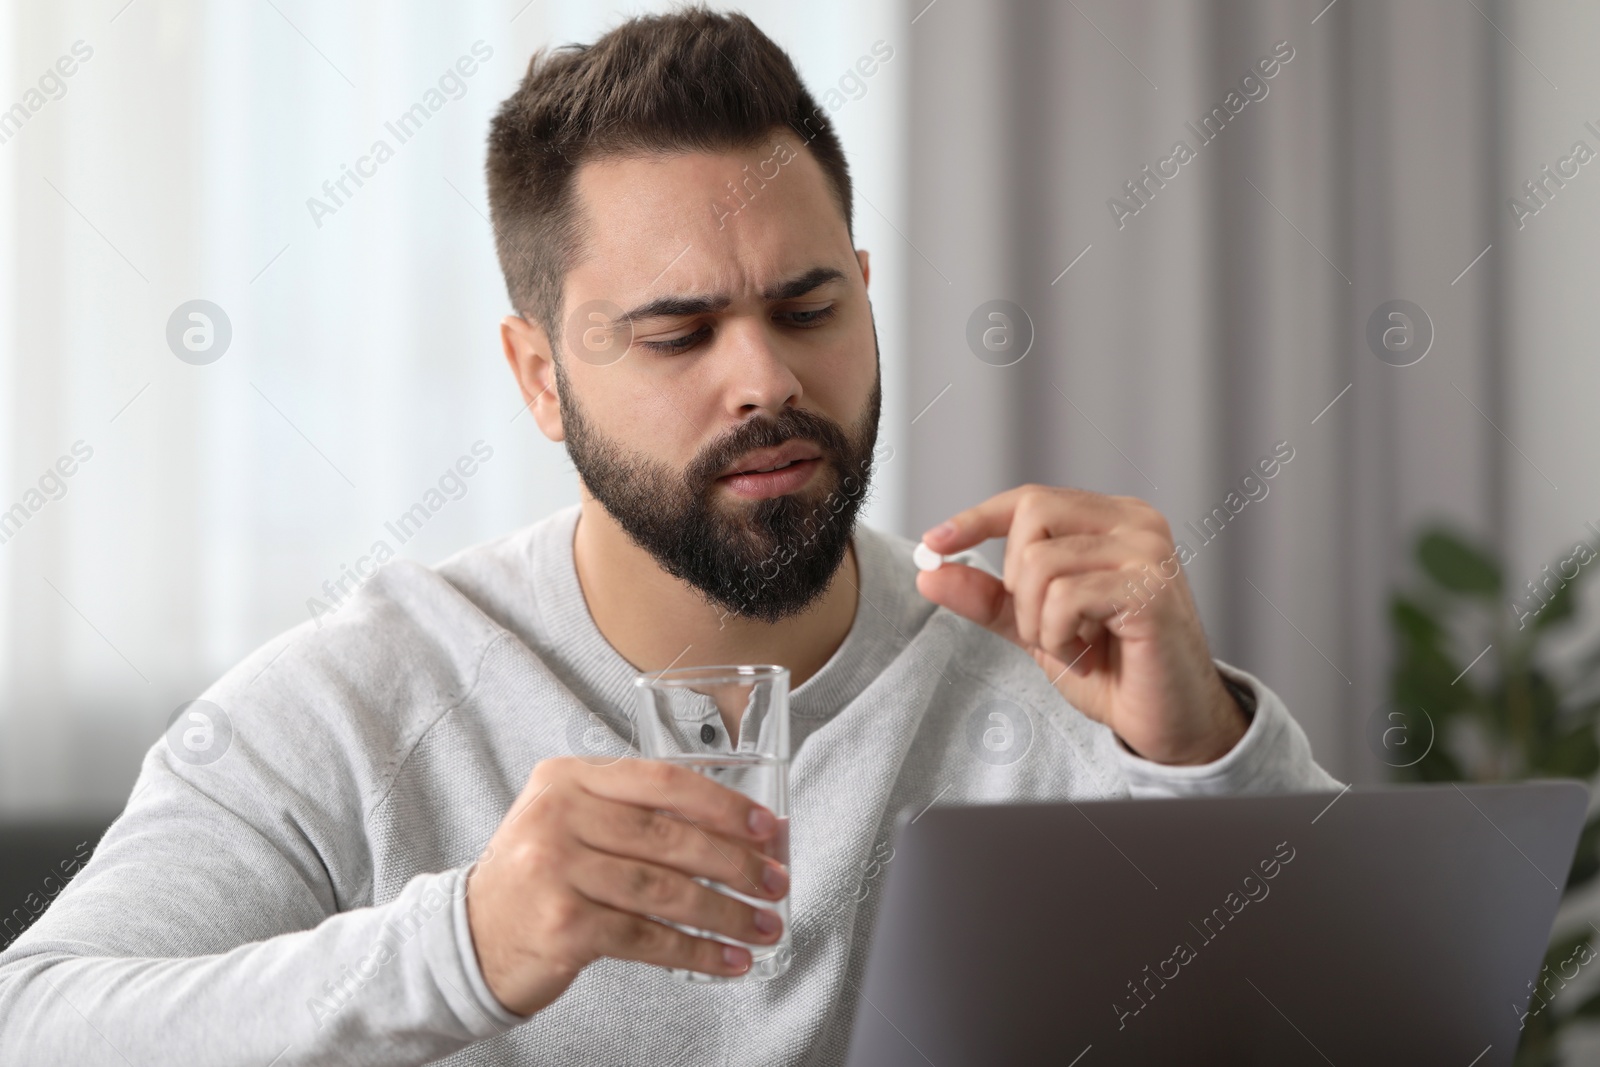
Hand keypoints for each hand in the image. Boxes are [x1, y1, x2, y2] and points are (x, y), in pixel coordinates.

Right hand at [465, 757, 787, 1015]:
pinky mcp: (562, 926)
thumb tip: (737, 834)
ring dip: (726, 913)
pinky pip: (647, 938)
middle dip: (736, 863)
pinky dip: (696, 951)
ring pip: (664, 890)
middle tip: (776, 883)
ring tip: (764, 926)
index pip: (661, 780)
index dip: (722, 804)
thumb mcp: (572, 822)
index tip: (767, 828)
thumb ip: (635, 814)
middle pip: (669, 837)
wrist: (470, 937)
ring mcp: (556, 871)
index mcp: (567, 778)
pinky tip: (728, 959)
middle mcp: (557, 816)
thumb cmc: (541, 877)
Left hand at [916, 485, 1245, 764]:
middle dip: (1017, 583)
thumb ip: (988, 596)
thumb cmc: (1115, 670)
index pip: (1031, 498)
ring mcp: (1148, 551)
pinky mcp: (1150, 588)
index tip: (933, 542)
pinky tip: (1089, 655)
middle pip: (1031, 515)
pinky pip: (1065, 597)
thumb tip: (929, 570)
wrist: (1172, 722)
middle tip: (1046, 628)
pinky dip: (1060, 636)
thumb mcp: (1036, 626)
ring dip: (1039, 621)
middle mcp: (1136, 522)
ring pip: (1041, 563)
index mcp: (1112, 520)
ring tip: (1073, 646)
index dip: (977, 518)